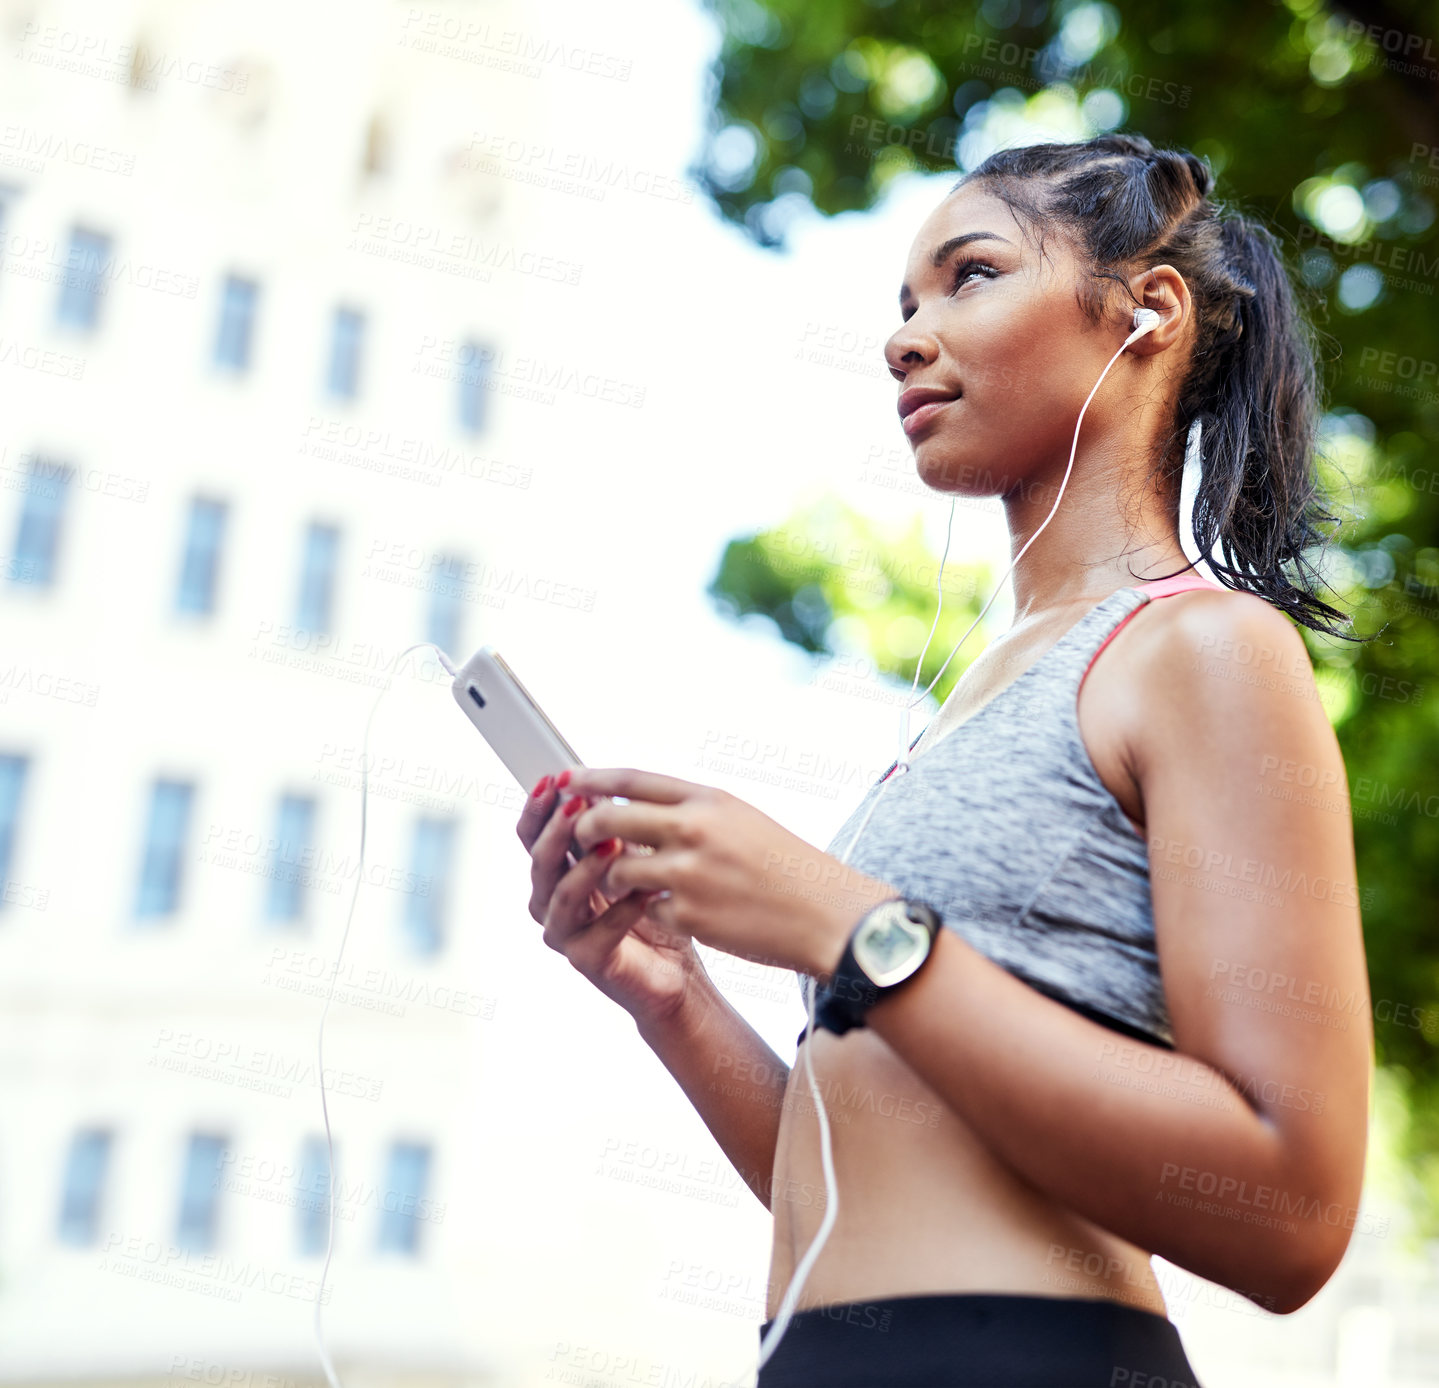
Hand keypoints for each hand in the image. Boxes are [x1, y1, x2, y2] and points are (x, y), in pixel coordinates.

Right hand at [516, 774, 704, 1030]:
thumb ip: (611, 826)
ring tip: (613, 845)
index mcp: (557, 871)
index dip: (537, 808)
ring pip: (563, 895)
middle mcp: (552, 901)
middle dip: (558, 830)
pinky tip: (646, 892)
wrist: (675, 969)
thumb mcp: (633, 856)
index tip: (552, 780)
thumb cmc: (651, 910)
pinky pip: (599, 931)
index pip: (533, 835)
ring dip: (587, 867)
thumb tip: (599, 782)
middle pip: (541, 861)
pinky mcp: (587, 960)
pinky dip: (623, 909)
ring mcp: (566, 932)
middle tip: (578, 804)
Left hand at [559, 766, 897, 979]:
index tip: (568, 779)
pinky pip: (649, 910)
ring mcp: (688, 872)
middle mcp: (694, 829)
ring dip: (614, 879)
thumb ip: (693, 811)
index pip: (635, 780)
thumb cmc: (786, 867)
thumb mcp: (741, 819)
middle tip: (578, 837)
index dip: (594, 779)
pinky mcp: (688, 914)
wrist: (826, 914)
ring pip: (618, 870)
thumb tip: (643, 806)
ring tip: (630, 885)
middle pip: (610, 820)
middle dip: (585, 829)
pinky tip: (680, 915)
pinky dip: (656, 913)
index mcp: (708, 799)